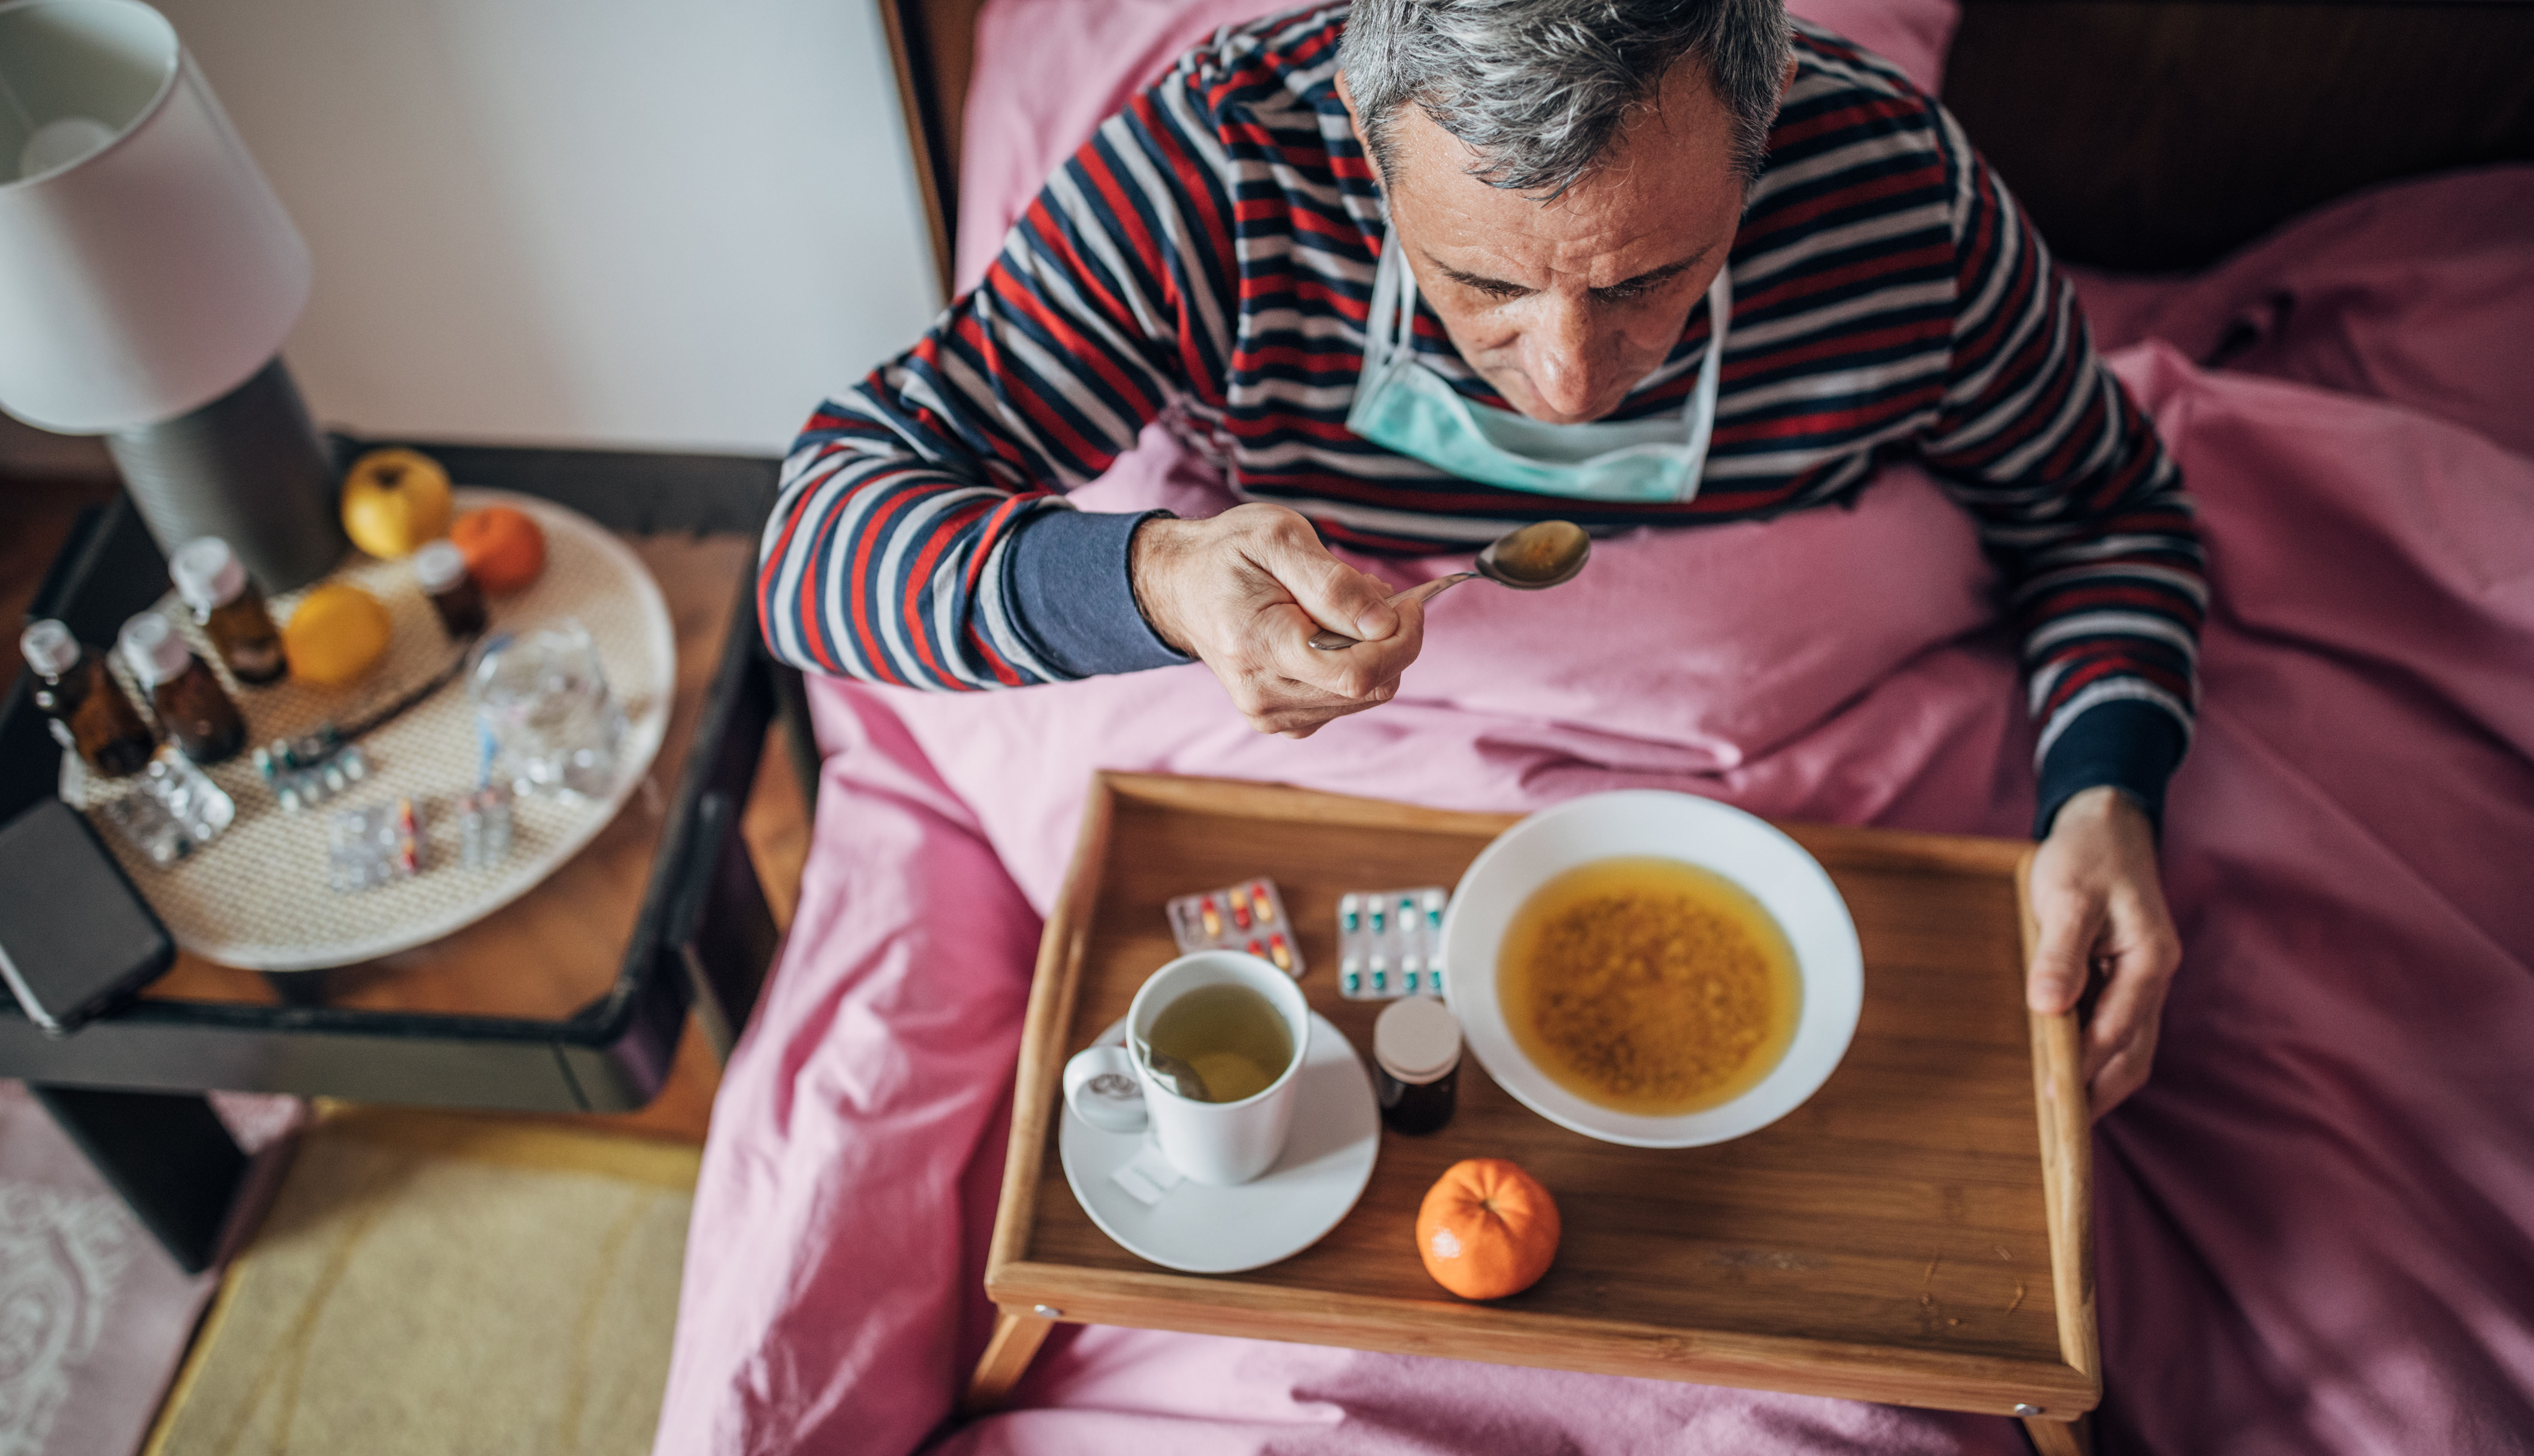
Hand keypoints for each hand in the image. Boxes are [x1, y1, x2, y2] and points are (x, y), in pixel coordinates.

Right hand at [1130, 504, 1424, 737]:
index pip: (1358, 674)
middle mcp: (1264, 695)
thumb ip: (1334, 583)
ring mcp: (1271, 714)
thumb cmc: (1228, 553)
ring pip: (1364, 698)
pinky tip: (1332, 635)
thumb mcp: (1279, 538)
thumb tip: (1385, 622)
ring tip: (1344, 609)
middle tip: (1375, 595)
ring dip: (1374, 652)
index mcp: (1260, 647)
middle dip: (1392, 641)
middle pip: (1370, 688)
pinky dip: (1356, 668)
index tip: (1411, 602)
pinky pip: (1345, 704)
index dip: (1402, 639)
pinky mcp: (1281, 720)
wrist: (1180, 586)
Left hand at [2025, 786, 2181, 1117]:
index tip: (2052, 1099)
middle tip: (2058, 1132)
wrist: (2106, 824)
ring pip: (2127, 1046)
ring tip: (2058, 1117)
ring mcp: (2139, 981)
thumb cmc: (2088, 855)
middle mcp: (2152, 977)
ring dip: (2097, 1080)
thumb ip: (2060, 952)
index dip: (2084, 1067)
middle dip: (2100, 1092)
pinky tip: (2060, 1070)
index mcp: (2150, 960)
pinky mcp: (2122, 978)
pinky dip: (2091, 1054)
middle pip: (2133, 1054)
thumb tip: (2047, 1008)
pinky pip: (2112, 1027)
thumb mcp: (2069, 896)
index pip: (2118, 1031)